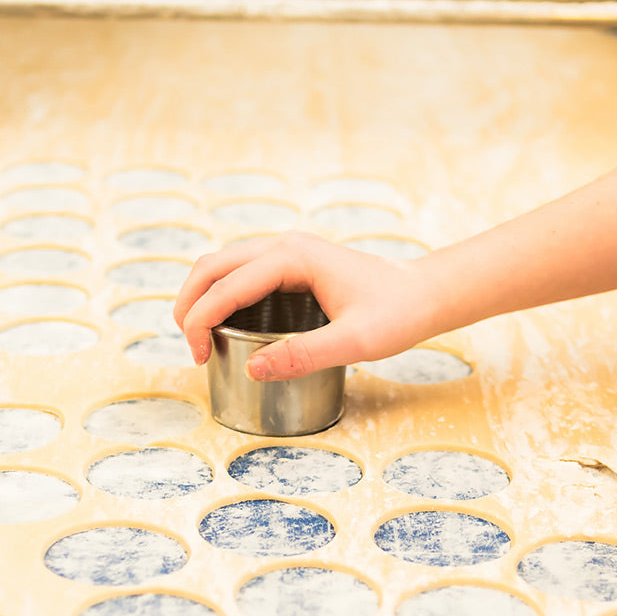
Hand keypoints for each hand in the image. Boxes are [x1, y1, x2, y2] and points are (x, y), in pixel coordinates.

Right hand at [174, 232, 445, 379]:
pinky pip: (245, 275)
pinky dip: (224, 296)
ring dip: (203, 298)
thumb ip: (305, 355)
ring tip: (201, 340)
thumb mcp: (356, 342)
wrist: (425, 294)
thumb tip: (251, 369)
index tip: (198, 356)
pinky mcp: (295, 265)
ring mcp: (289, 253)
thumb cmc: (398, 314)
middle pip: (213, 266)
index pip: (226, 284)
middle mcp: (285, 246)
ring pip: (224, 267)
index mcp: (293, 257)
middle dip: (191, 305)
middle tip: (192, 350)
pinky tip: (228, 327)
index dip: (202, 319)